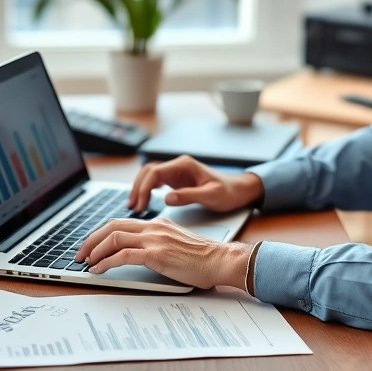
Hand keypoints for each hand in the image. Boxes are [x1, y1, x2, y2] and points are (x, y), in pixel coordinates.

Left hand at [74, 217, 252, 289]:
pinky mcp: (156, 255)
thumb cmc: (203, 257)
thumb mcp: (176, 242)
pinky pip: (122, 255)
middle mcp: (153, 227)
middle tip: (80, 253)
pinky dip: (105, 262)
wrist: (219, 260)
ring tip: (86, 262)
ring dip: (95, 251)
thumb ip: (159, 242)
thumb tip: (141, 252)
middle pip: (112, 226)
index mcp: (157, 223)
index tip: (91, 245)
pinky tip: (98, 270)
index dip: (101, 233)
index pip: (121, 222)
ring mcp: (154, 240)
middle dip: (91, 239)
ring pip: (113, 238)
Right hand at [128, 155, 263, 213]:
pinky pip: (156, 182)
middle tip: (132, 206)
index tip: (140, 204)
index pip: (155, 172)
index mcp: (184, 165)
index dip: (144, 188)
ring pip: (150, 176)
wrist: (239, 191)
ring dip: (140, 188)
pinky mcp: (177, 180)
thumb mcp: (210, 196)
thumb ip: (188, 196)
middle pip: (148, 171)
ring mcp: (177, 172)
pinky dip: (147, 190)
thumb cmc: (228, 192)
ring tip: (134, 206)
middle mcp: (178, 165)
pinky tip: (143, 202)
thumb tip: (166, 198)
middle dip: (137, 187)